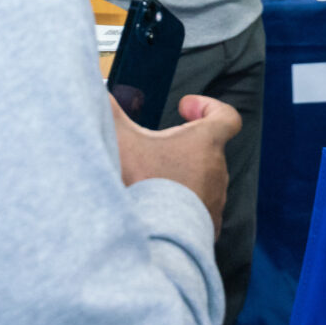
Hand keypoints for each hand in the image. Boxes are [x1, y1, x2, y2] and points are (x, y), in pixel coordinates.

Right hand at [115, 94, 240, 230]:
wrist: (154, 234)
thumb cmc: (144, 184)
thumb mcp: (123, 140)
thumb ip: (112, 111)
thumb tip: (99, 90)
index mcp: (206, 143)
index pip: (227, 117)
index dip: (209, 107)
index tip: (186, 108)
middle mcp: (217, 170)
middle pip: (209, 148)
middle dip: (185, 144)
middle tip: (156, 146)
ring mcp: (216, 199)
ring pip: (204, 178)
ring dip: (183, 174)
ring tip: (154, 177)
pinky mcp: (210, 224)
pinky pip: (201, 206)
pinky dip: (185, 201)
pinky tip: (161, 204)